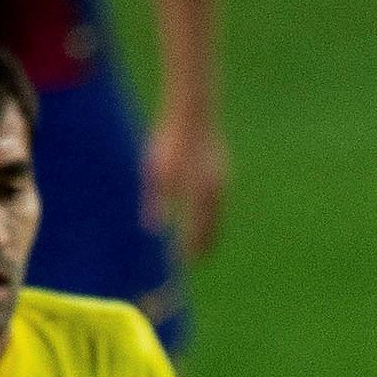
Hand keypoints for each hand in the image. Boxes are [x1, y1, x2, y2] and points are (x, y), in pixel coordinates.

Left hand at [141, 113, 228, 260]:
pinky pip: (217, 200)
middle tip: (196, 259)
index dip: (189, 250)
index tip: (180, 263)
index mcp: (201, 199)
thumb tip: (154, 229)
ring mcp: (222, 181)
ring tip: (201, 239)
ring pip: (217, 214)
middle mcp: (216, 195)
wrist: (194, 113)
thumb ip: (156, 203)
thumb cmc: (171, 141)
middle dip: (204, 245)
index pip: (197, 235)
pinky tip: (203, 209)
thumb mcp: (157, 174)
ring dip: (209, 229)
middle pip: (213, 229)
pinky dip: (211, 212)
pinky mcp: (222, 169)